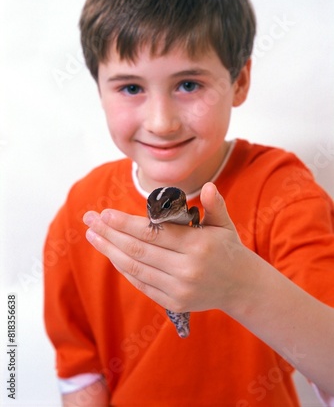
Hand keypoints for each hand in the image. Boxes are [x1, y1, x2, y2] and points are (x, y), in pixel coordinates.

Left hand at [83, 182, 248, 312]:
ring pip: (135, 268)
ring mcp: (179, 288)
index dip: (126, 223)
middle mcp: (187, 269)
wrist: (241, 286)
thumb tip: (208, 186)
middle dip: (110, 234)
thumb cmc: (227, 249)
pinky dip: (124, 268)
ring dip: (110, 251)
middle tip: (89, 220)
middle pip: (138, 250)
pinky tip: (111, 254)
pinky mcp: (174, 302)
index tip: (105, 214)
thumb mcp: (224, 224)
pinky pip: (142, 284)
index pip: (153, 233)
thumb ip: (215, 205)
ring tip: (92, 236)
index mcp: (198, 245)